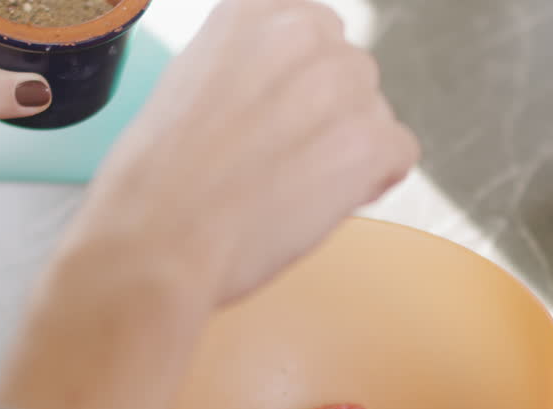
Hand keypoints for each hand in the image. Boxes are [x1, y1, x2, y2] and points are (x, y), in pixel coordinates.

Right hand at [0, 0, 417, 408]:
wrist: (156, 241)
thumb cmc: (155, 184)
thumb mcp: (188, 84)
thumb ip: (247, 71)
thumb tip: (281, 95)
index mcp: (251, 10)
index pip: (312, 36)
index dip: (297, 88)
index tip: (273, 122)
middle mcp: (303, 31)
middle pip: (347, 74)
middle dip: (324, 119)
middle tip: (276, 165)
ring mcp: (343, 84)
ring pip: (373, 117)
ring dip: (345, 153)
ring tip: (286, 190)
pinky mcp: (371, 140)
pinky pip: (397, 155)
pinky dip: (368, 185)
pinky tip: (317, 204)